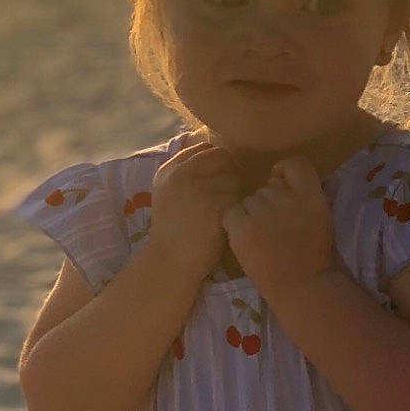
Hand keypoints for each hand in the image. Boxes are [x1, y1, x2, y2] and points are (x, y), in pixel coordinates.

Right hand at [148, 141, 243, 274]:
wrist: (170, 262)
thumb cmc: (174, 231)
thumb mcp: (168, 195)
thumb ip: (186, 172)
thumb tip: (215, 152)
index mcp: (168, 170)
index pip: (204, 148)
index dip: (216, 162)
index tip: (215, 181)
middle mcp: (181, 174)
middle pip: (222, 156)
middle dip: (229, 172)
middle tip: (224, 195)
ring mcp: (199, 187)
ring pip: (235, 176)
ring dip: (236, 192)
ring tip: (224, 211)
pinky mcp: (216, 203)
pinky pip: (240, 195)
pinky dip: (239, 207)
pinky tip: (228, 221)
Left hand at [222, 157, 341, 304]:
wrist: (302, 284)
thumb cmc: (314, 256)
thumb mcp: (320, 215)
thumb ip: (304, 195)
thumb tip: (282, 181)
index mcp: (310, 192)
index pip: (293, 163)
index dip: (283, 172)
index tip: (281, 185)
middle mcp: (284, 195)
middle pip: (265, 186)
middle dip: (266, 202)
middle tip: (273, 227)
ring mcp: (261, 209)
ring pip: (247, 201)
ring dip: (250, 214)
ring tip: (261, 238)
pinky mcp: (241, 226)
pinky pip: (230, 214)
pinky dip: (235, 224)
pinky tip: (246, 239)